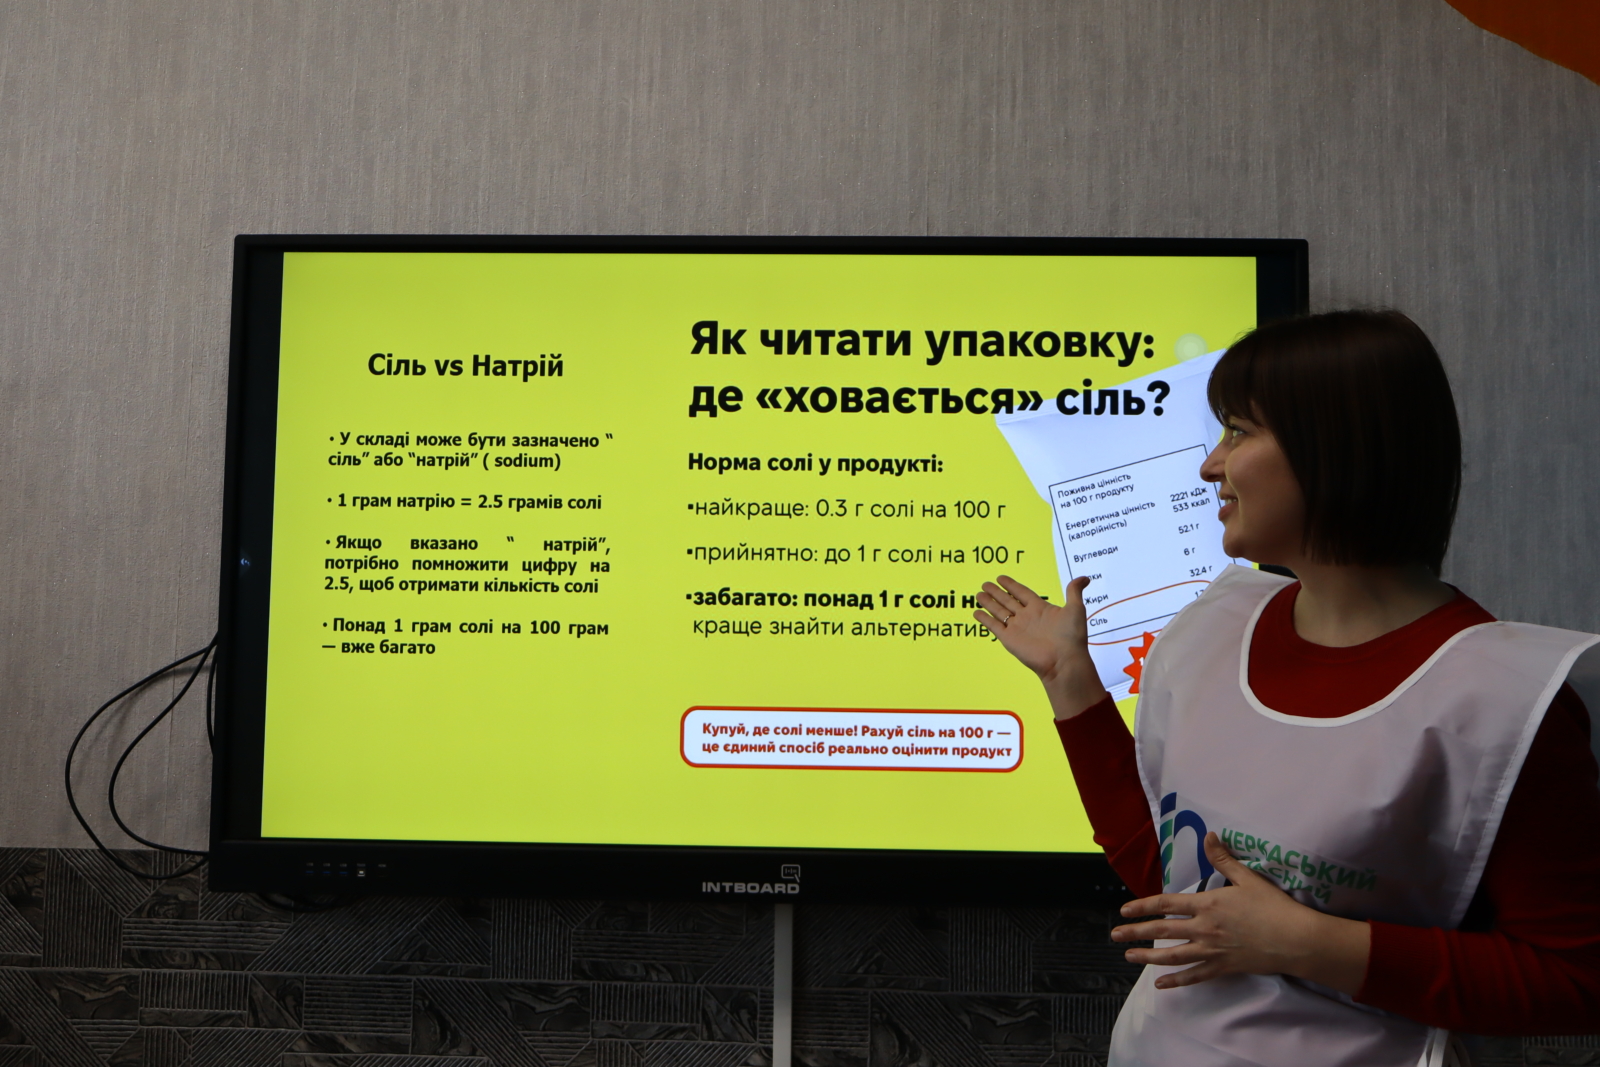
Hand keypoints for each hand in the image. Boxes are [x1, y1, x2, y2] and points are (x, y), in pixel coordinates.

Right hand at [974, 575, 1106, 718]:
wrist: (1063, 660)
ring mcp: (1017, 628)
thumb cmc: (1072, 637)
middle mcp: (1027, 617)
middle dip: (996, 592)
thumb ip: (1074, 591)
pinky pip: (994, 626)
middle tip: (985, 583)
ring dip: (989, 603)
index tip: (1001, 577)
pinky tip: (976, 612)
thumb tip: (1085, 578)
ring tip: (979, 594)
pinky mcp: (1009, 639)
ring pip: (999, 611)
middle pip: (1008, 601)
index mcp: (1040, 608)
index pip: (1022, 593)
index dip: (1012, 585)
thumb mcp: (1075, 609)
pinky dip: (985, 619)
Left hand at [1111, 833, 1370, 994]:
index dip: (1143, 907)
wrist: (1296, 939)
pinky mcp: (1224, 968)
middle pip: (1163, 931)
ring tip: (1129, 957)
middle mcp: (1204, 929)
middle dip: (1136, 933)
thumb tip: (1208, 835)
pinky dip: (1177, 981)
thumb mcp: (1248, 878)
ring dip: (1148, 957)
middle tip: (1114, 935)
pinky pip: (1195, 976)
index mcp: (1207, 904)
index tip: (1124, 910)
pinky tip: (1161, 985)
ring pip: (1173, 956)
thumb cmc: (1273, 906)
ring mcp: (1212, 951)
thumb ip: (1223, 859)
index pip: (1166, 904)